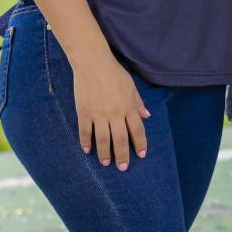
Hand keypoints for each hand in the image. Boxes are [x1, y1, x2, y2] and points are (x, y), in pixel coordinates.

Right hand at [72, 54, 150, 170]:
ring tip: (106, 163)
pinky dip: (86, 142)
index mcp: (128, 107)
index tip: (141, 155)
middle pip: (120, 139)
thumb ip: (138, 102)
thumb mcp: (131, 86)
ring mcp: (99, 115)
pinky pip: (85, 132)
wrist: (93, 64)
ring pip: (103, 139)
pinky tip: (87, 151)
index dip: (140, 143)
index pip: (137, 130)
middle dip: (123, 155)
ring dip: (105, 153)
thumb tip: (147, 115)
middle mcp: (115, 114)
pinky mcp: (84, 113)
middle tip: (123, 168)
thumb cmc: (114, 73)